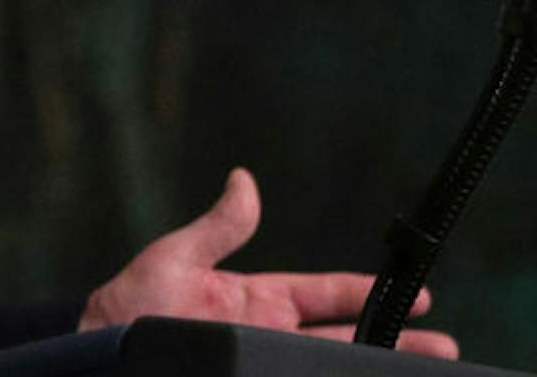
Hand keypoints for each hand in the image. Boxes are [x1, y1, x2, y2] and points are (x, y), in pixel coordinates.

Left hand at [79, 168, 459, 359]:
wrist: (92, 356)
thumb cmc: (124, 309)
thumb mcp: (171, 261)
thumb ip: (216, 228)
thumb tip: (243, 179)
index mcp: (253, 300)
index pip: (323, 296)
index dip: (367, 294)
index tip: (417, 297)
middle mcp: (262, 336)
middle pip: (341, 340)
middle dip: (392, 342)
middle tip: (444, 349)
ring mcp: (256, 362)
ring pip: (328, 367)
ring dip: (373, 368)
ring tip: (427, 371)